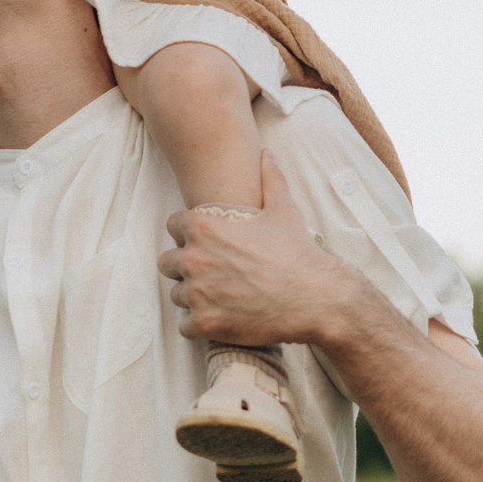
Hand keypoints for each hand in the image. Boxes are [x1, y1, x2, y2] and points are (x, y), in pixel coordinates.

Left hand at [157, 155, 361, 345]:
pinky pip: (185, 326)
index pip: (172, 226)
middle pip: (167, 263)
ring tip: (221, 298)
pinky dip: (200, 325)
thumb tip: (267, 154)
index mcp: (204, 229)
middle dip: (185, 268)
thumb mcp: (283, 211)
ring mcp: (197, 294)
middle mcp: (194, 260)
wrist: (315, 299)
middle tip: (212, 275)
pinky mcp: (205, 324)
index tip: (205, 245)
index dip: (187, 235)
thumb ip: (270, 179)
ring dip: (194, 297)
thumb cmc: (298, 254)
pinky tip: (221, 319)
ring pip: (178, 295)